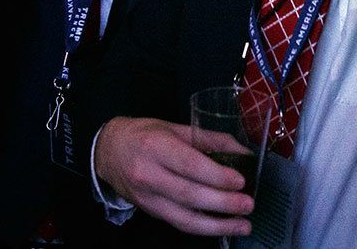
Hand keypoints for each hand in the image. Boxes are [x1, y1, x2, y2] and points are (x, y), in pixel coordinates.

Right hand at [95, 117, 253, 235]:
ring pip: (184, 218)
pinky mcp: (150, 212)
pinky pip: (179, 223)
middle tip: (248, 204)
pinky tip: (223, 227)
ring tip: (243, 224)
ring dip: (217, 225)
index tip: (240, 181)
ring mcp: (147, 198)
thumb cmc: (145, 135)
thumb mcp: (177, 128)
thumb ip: (211, 140)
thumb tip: (244, 153)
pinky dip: (204, 228)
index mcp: (156, 147)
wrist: (108, 151)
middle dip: (222, 203)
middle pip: (189, 194)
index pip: (189, 165)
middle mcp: (149, 174)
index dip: (216, 176)